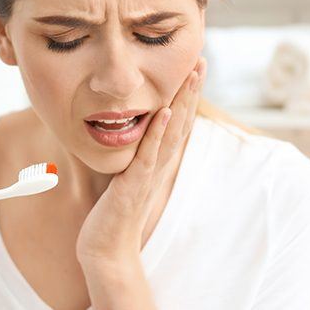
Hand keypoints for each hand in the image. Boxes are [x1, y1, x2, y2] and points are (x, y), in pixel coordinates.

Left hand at [75, 57, 206, 265]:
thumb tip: (139, 135)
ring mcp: (149, 173)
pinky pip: (149, 154)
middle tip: (201, 61)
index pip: (178, 121)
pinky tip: (165, 110)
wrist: (108, 248)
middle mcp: (160, 163)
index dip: (187, 94)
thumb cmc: (116, 212)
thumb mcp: (130, 174)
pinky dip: (159, 132)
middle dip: (191, 90)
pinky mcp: (134, 184)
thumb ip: (139, 154)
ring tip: (191, 75)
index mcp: (158, 159)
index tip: (193, 68)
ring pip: (171, 132)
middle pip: (181, 120)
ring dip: (182, 102)